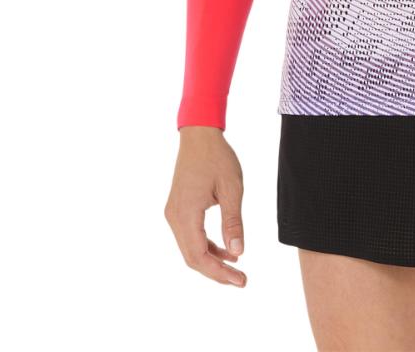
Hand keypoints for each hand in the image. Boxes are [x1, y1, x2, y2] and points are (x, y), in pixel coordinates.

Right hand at [165, 126, 247, 285]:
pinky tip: (227, 250)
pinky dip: (207, 246)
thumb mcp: (232, 188)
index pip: (199, 256)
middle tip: (240, 280)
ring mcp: (174, 213)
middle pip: (192, 257)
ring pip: (190, 248)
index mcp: (186, 214)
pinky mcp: (178, 209)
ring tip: (236, 268)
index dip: (219, 273)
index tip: (240, 280)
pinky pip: (191, 236)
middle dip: (216, 272)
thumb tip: (238, 252)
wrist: (199, 136)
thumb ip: (233, 222)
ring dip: (212, 260)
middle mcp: (175, 217)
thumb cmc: (217, 157)